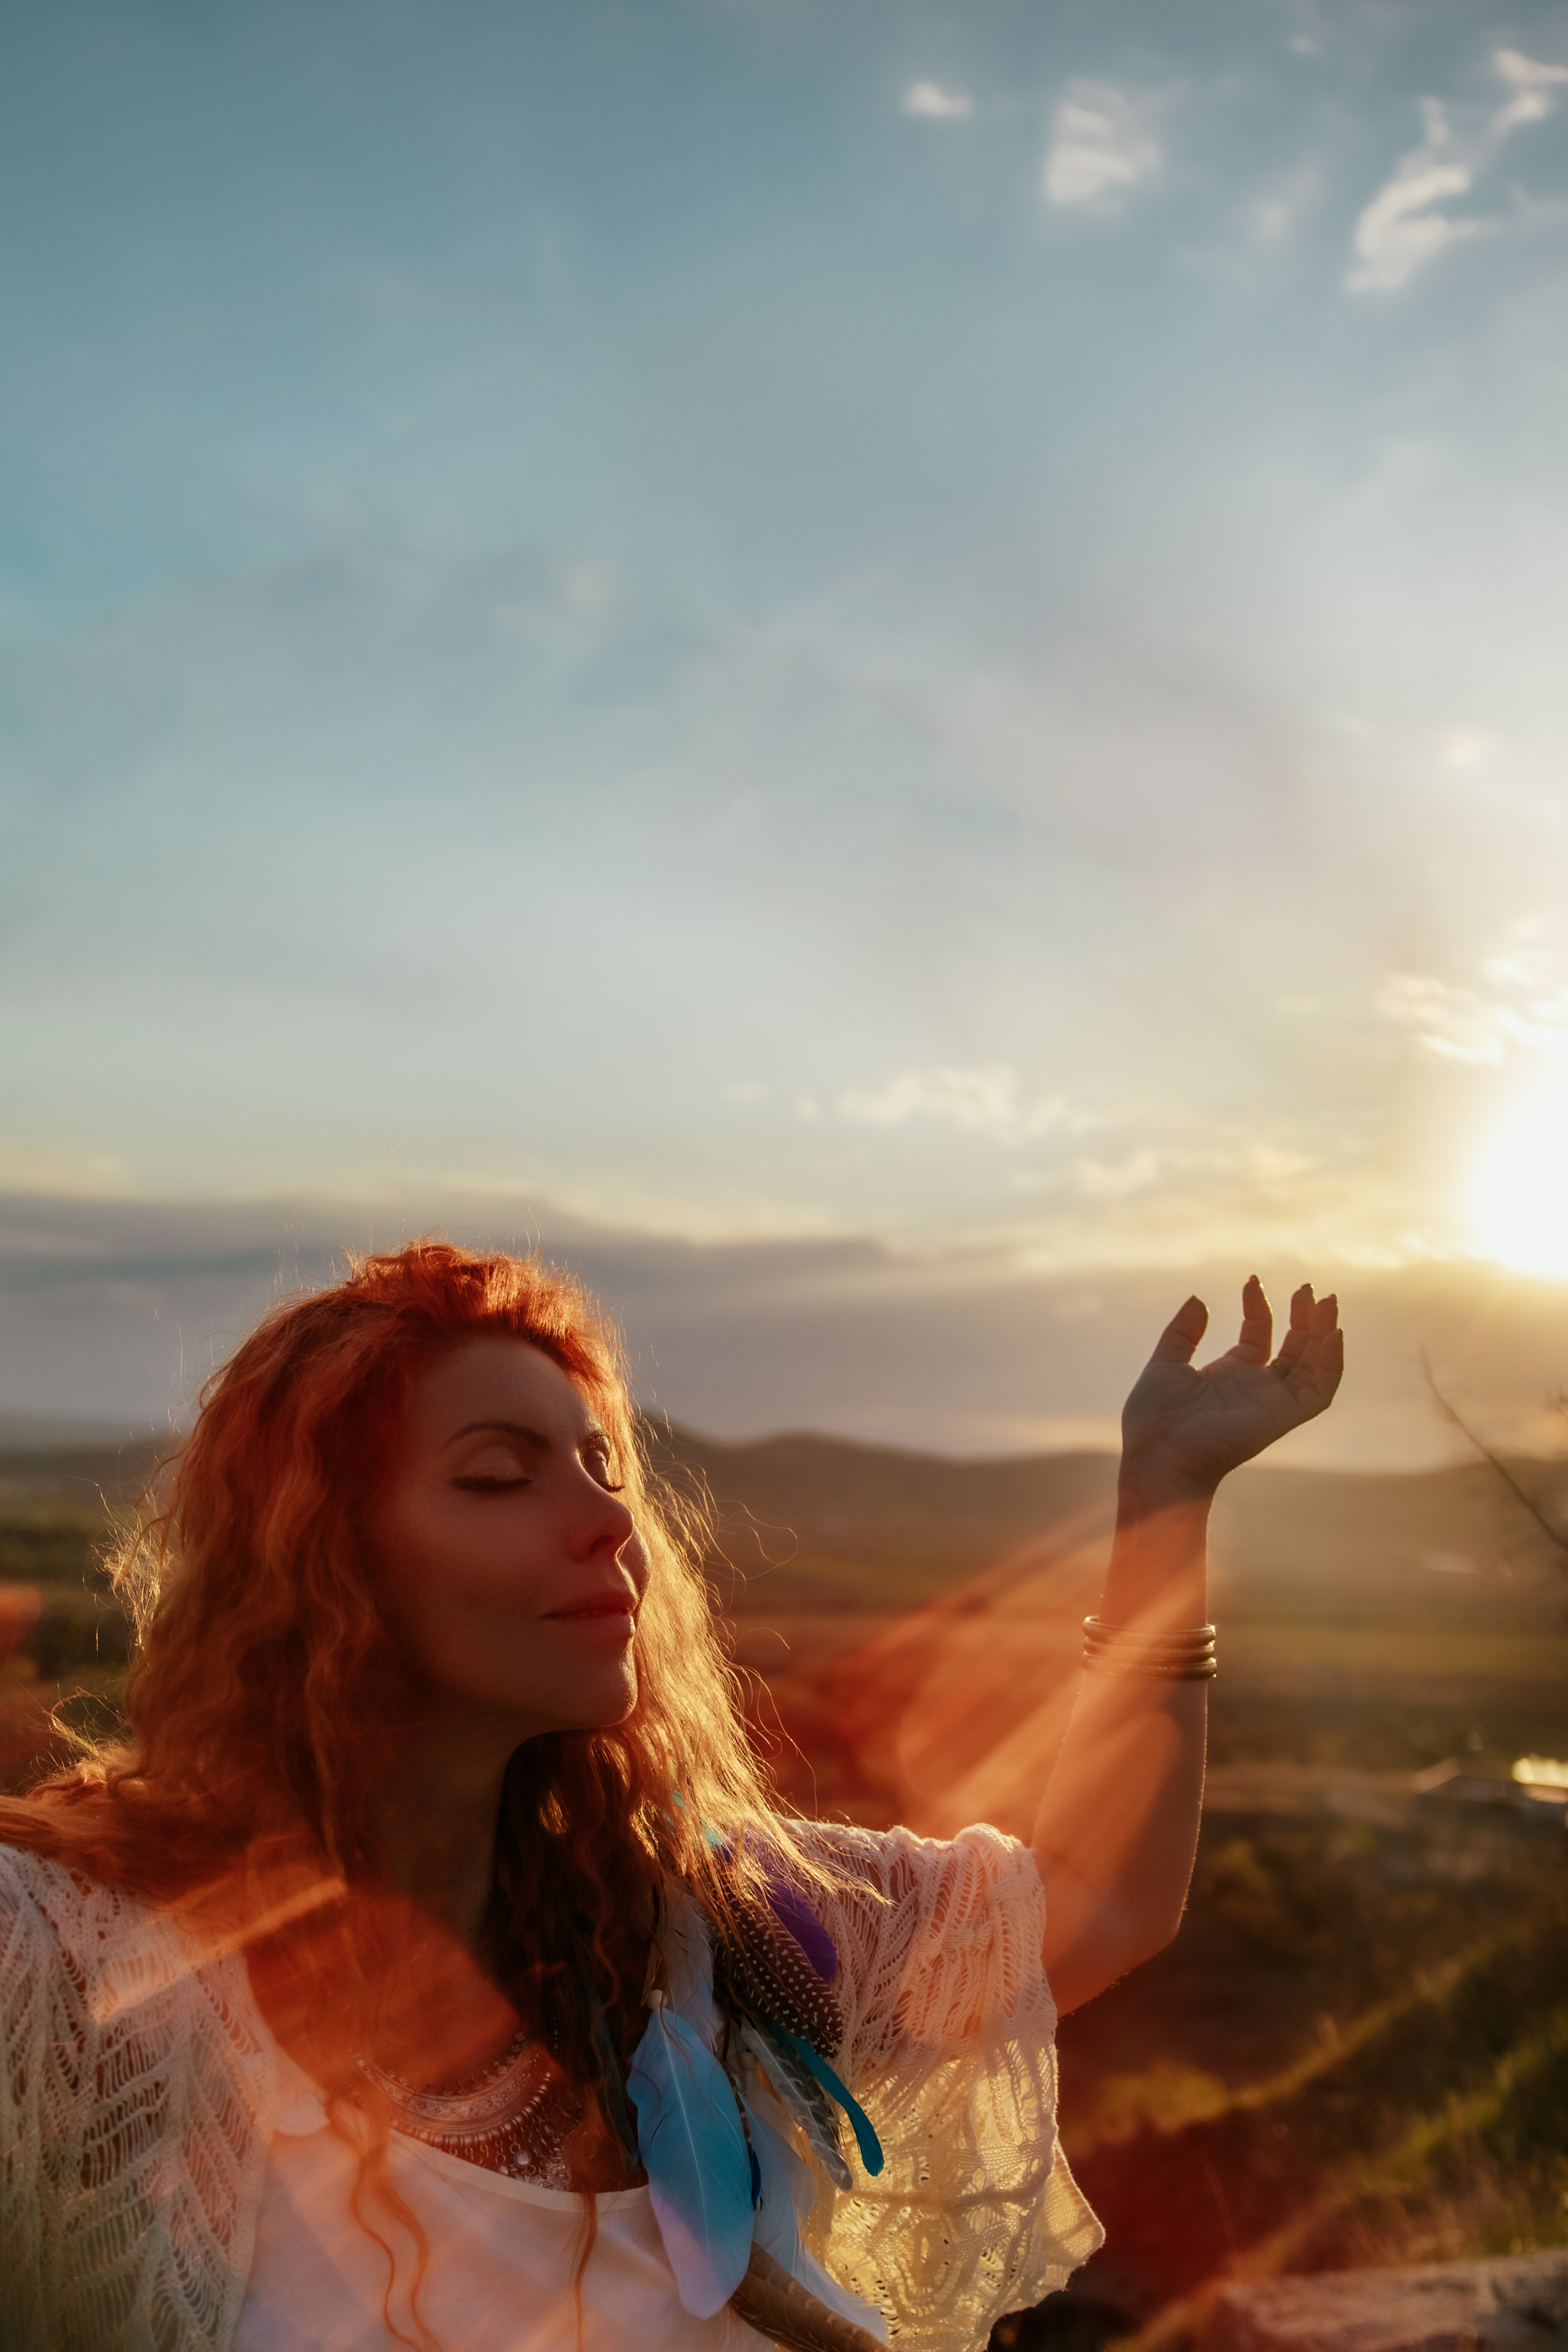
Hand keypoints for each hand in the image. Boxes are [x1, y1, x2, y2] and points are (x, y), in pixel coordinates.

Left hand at [1119, 1277, 1342, 1504]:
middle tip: (1309, 1287)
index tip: (1252, 1280)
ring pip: (1312, 1365)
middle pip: (1293, 1347)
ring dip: (1322, 1333)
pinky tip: (1332, 1335)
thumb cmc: (1156, 1418)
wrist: (1159, 1455)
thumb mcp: (1166, 1363)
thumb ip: (1183, 1332)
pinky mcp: (1283, 1417)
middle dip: (1303, 1317)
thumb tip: (1199, 1298)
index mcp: (1230, 1373)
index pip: (1258, 1334)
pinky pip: (1319, 1392)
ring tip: (1326, 1301)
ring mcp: (1272, 1401)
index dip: (1259, 1306)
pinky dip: (1331, 1365)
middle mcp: (1256, 1387)